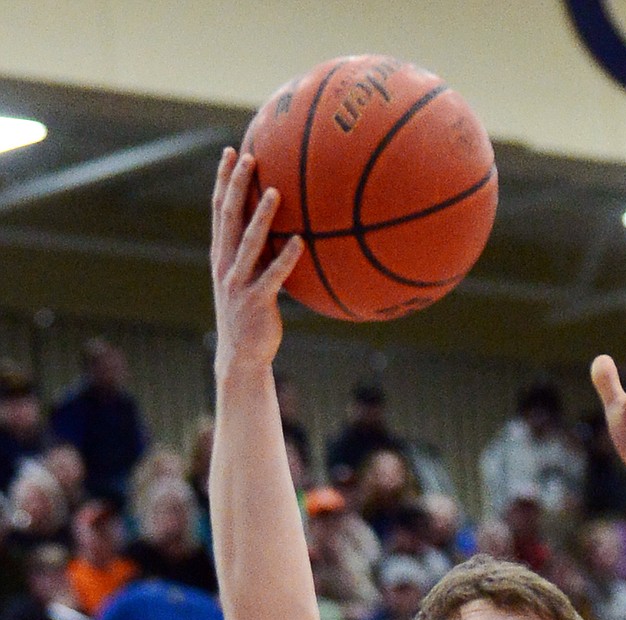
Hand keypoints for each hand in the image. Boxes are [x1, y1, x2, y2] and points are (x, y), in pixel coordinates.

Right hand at [211, 147, 303, 377]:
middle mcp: (225, 264)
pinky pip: (273, 276)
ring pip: (249, 243)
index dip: (223, 180)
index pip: (219, 210)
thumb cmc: (249, 315)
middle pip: (229, 217)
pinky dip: (285, 258)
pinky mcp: (257, 302)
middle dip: (236, 185)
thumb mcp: (247, 280)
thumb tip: (283, 227)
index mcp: (221, 255)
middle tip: (248, 156)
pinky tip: (300, 242)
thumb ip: (256, 254)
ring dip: (262, 216)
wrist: (241, 356)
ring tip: (275, 191)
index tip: (230, 151)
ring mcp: (239, 283)